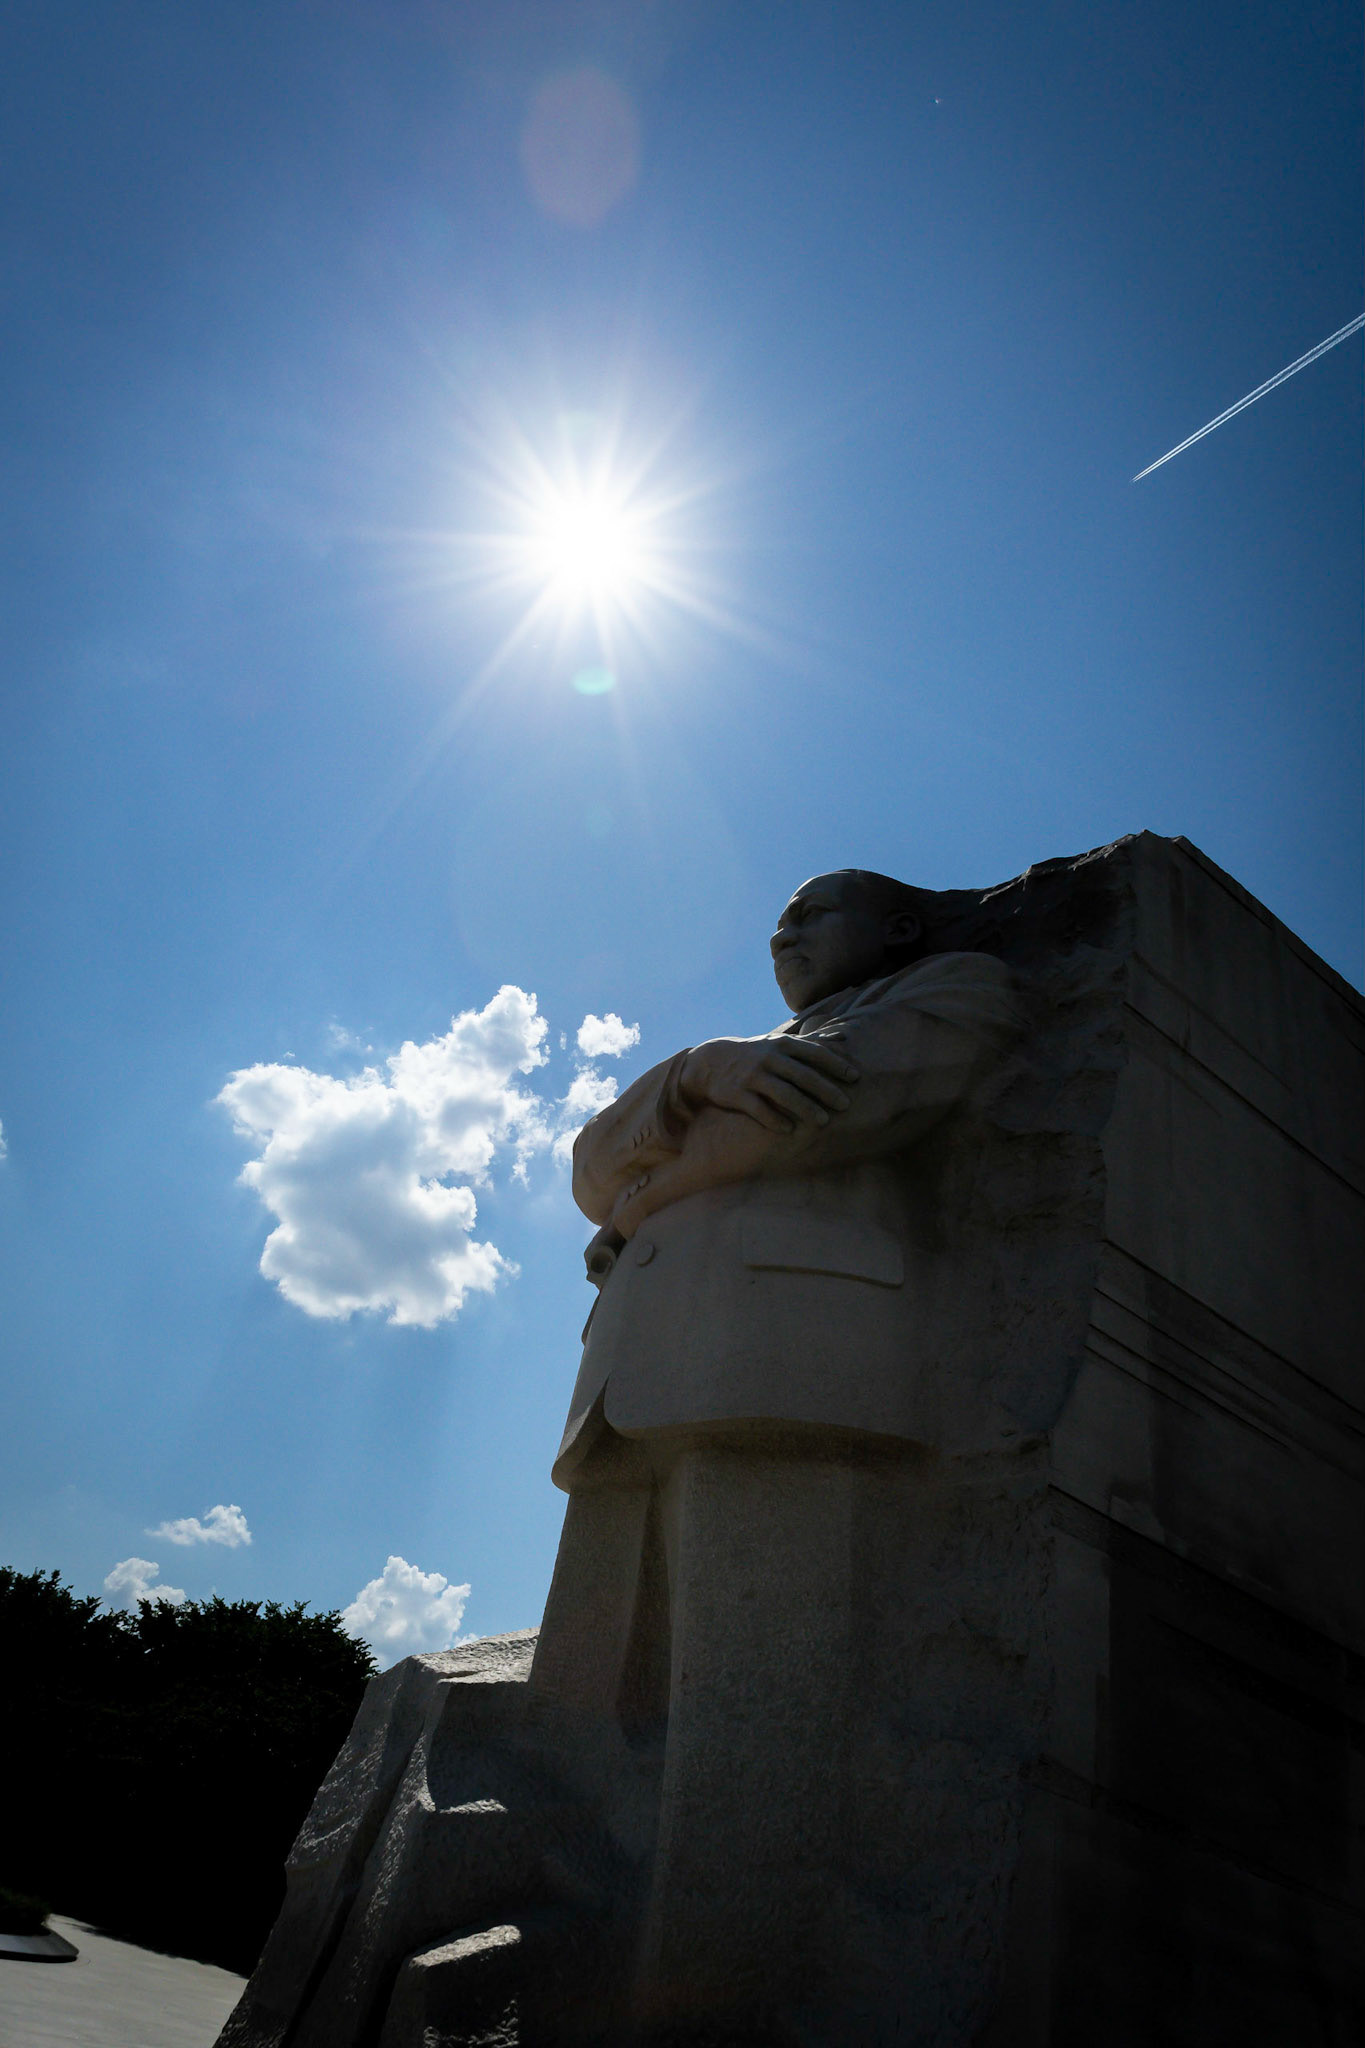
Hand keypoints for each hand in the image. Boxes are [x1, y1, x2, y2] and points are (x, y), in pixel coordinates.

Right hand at [678, 1033, 859, 1133]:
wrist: (712, 1062)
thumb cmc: (757, 1054)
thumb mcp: (781, 1043)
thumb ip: (812, 1042)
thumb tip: (844, 1036)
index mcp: (782, 1045)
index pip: (814, 1053)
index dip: (836, 1064)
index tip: (856, 1077)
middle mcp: (769, 1058)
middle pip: (802, 1075)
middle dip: (825, 1090)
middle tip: (846, 1104)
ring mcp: (752, 1076)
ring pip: (783, 1093)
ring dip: (804, 1108)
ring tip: (823, 1122)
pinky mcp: (737, 1094)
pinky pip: (758, 1109)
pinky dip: (774, 1120)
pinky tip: (790, 1131)